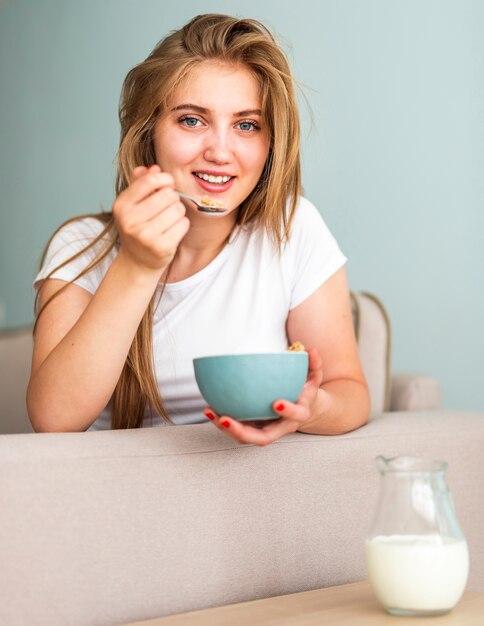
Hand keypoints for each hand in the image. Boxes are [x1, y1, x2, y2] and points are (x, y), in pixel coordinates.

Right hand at [113, 164, 189, 273]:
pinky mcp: (160, 247)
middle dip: (172, 199)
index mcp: (121, 205)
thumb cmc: (138, 228)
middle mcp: (130, 220)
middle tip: (167, 209)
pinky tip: (173, 232)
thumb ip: (140, 184)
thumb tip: (154, 168)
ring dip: (178, 213)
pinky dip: (182, 226)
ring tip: (169, 221)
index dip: (165, 179)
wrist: (137, 262)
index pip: (150, 180)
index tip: (168, 185)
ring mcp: (145, 236)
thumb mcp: (132, 205)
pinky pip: (183, 224)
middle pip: (168, 194)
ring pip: (178, 209)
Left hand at [204, 348, 323, 445]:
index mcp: (299, 414)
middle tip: (225, 419)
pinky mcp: (255, 428)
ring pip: (246, 437)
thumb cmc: (306, 391)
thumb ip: (314, 364)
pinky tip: (209, 410)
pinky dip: (223, 422)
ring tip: (211, 413)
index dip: (288, 412)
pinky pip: (239, 429)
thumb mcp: (314, 377)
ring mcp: (267, 430)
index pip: (296, 416)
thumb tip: (311, 350)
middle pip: (263, 438)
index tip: (277, 403)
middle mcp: (282, 427)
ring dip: (227, 429)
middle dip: (242, 432)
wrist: (305, 410)